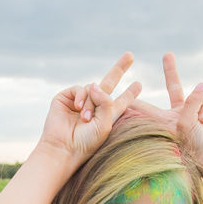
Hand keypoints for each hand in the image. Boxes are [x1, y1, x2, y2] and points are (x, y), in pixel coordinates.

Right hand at [37, 52, 141, 168]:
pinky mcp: (66, 98)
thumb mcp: (105, 123)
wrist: (63, 148)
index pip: (121, 102)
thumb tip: (95, 84)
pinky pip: (79, 88)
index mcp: (107, 116)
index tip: (138, 84)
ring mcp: (79, 101)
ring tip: (84, 119)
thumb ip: (106, 102)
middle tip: (130, 55)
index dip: (129, 94)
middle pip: (109, 83)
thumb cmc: (86, 142)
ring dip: (90, 103)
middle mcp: (94, 107)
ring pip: (92, 89)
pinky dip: (81, 96)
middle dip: (119, 69)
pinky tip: (78, 108)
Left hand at [127, 52, 202, 179]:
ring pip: (199, 95)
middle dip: (172, 70)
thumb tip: (201, 85)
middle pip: (175, 86)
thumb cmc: (195, 145)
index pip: (145, 107)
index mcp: (164, 120)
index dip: (133, 101)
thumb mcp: (186, 123)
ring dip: (202, 109)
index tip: (119, 92)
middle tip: (168, 54)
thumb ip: (191, 101)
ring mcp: (195, 110)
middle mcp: (179, 113)